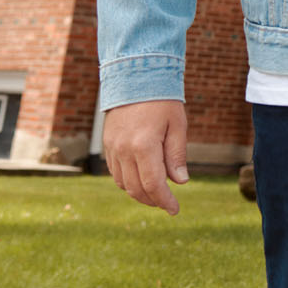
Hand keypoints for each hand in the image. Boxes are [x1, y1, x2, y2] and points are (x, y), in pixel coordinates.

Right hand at [104, 99, 188, 215]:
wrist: (135, 78)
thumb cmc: (162, 100)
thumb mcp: (177, 125)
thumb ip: (176, 155)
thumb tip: (180, 182)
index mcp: (144, 146)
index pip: (154, 184)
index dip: (165, 201)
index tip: (175, 210)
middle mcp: (124, 150)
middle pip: (136, 189)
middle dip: (153, 201)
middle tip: (168, 204)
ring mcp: (113, 148)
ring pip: (123, 184)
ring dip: (140, 193)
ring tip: (157, 193)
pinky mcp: (108, 145)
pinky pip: (115, 173)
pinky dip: (128, 182)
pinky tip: (142, 180)